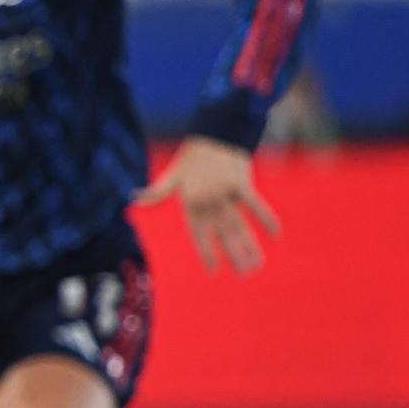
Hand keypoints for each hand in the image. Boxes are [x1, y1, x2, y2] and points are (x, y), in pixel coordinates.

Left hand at [134, 135, 280, 273]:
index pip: (198, 234)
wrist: (214, 132)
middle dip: (233, 256)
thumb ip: (156, 192)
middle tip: (244, 275)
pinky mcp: (241, 184)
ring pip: (239, 226)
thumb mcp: (171, 175)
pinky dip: (266, 219)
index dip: (206, 252)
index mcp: (190, 203)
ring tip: (257, 265)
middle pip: (222, 234)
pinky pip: (256, 205)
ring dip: (249, 246)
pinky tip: (275, 235)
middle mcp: (207, 201)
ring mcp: (224, 193)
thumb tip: (133, 199)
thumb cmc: (191, 157)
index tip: (213, 270)